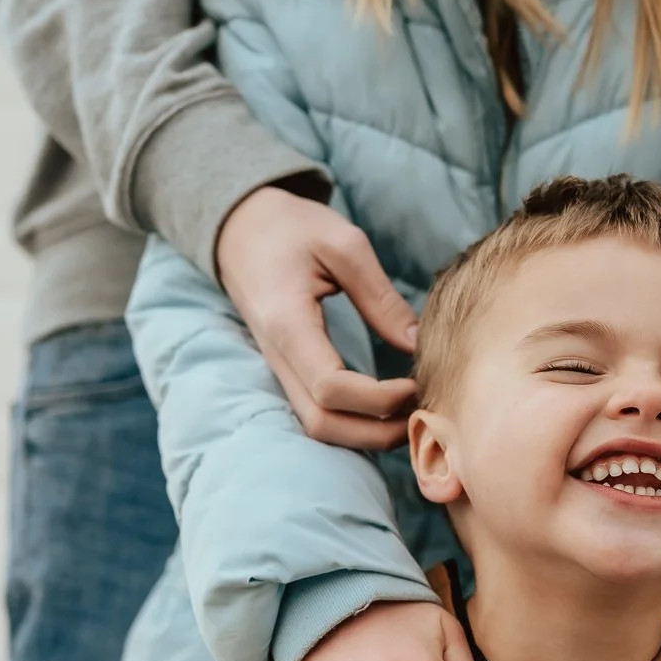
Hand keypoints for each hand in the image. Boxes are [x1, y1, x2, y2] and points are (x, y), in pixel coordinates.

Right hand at [215, 185, 419, 450]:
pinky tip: (386, 406)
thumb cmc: (292, 227)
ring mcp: (277, 368)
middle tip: (420, 412)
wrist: (240, 227)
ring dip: (365, 433)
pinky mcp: (286, 370)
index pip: (330, 388)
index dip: (379, 399)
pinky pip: (315, 412)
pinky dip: (352, 421)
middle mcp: (276, 356)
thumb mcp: (344, 245)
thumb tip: (419, 343)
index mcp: (286, 323)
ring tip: (408, 413)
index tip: (416, 383)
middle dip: (376, 432)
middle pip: (321, 424)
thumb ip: (381, 298)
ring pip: (316, 427)